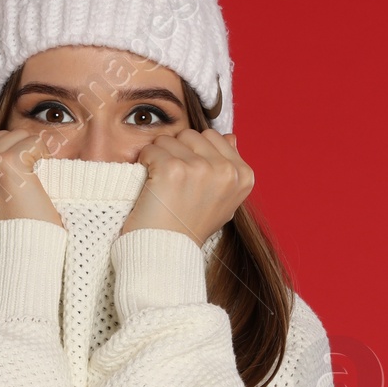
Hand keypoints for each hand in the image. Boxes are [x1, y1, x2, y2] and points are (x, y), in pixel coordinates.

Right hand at [0, 130, 65, 234]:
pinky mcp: (7, 162)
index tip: (0, 188)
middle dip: (13, 156)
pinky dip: (43, 158)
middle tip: (14, 190)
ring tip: (24, 187)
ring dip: (29, 157)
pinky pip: (34, 141)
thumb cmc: (1, 227)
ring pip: (17, 135)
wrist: (19, 254)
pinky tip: (35, 182)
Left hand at [118, 130, 252, 245]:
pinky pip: (151, 149)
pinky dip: (144, 163)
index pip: (212, 136)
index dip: (194, 153)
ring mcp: (201, 169)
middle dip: (176, 151)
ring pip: (169, 139)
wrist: (167, 252)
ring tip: (162, 185)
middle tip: (173, 182)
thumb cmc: (190, 226)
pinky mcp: (174, 170)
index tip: (189, 179)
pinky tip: (150, 185)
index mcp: (243, 175)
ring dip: (159, 157)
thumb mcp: (222, 199)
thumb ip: (228, 168)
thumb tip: (231, 137)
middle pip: (190, 134)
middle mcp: (226, 171)